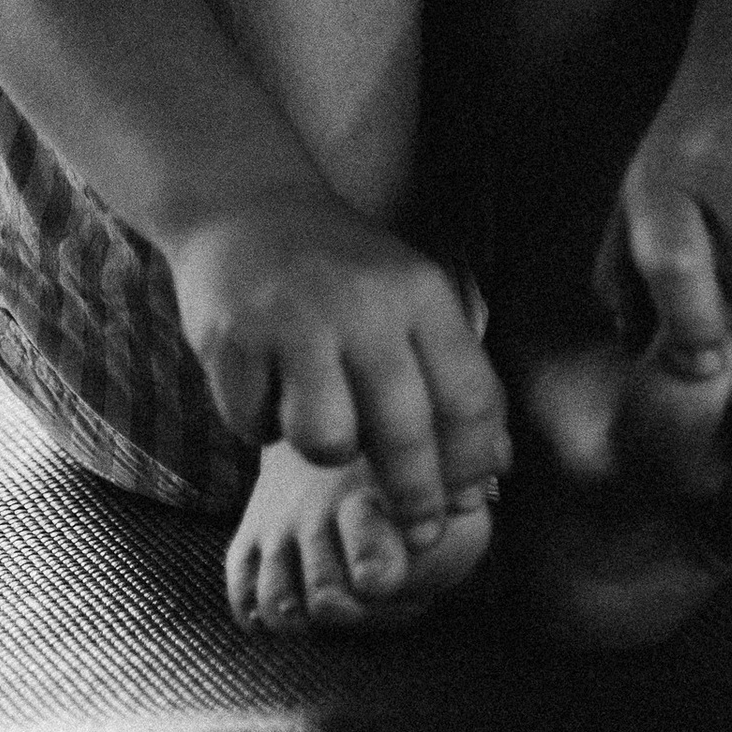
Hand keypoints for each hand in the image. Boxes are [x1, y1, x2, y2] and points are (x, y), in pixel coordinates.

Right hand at [169, 194, 509, 544]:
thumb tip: (496, 469)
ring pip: (327, 443)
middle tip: (413, 529)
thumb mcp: (407, 293)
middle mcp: (363, 304)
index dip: (471, 464)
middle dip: (413, 497)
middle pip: (405, 433)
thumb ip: (449, 372)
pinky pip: (257, 428)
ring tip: (317, 415)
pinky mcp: (236, 339)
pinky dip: (261, 422)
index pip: (468, 397)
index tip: (463, 502)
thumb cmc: (338, 266)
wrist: (242, 201)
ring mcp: (296, 321)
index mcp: (418, 291)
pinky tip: (265, 385)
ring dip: (323, 449)